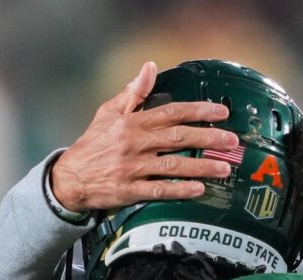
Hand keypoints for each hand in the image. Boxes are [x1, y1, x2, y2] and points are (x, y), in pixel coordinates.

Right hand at [51, 61, 239, 210]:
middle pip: (178, 138)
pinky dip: (180, 190)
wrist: (70, 178)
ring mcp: (133, 168)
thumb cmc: (93, 144)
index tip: (222, 112)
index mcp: (133, 123)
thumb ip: (134, 92)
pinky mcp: (130, 190)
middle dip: (208, 138)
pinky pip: (159, 190)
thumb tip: (150, 66)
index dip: (198, 111)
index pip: (171, 112)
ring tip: (224, 168)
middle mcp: (135, 144)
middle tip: (232, 141)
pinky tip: (199, 190)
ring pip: (173, 166)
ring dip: (201, 167)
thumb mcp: (108, 112)